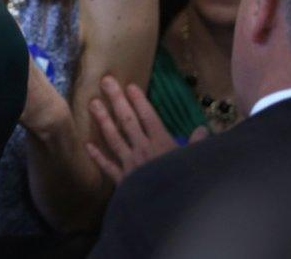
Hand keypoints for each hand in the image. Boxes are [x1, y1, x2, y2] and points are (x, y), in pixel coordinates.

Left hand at [85, 75, 206, 183]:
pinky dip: (98, 156)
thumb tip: (203, 129)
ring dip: (103, 120)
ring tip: (92, 103)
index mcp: (162, 143)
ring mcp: (130, 163)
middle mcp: (143, 149)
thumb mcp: (196, 162)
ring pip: (113, 138)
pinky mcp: (123, 180)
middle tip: (105, 81)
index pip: (148, 117)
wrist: (168, 210)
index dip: (139, 100)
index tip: (129, 85)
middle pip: (127, 120)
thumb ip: (197, 144)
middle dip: (116, 100)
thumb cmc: (185, 183)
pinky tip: (87, 144)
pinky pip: (108, 166)